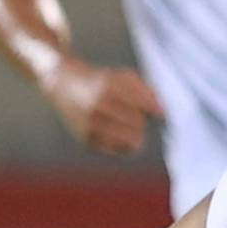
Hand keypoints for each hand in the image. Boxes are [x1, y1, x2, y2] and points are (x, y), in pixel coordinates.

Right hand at [42, 59, 162, 154]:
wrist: (63, 83)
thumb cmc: (100, 81)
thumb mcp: (123, 77)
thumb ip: (146, 91)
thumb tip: (163, 113)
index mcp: (109, 87)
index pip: (145, 106)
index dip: (153, 110)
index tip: (154, 110)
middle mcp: (98, 105)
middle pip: (139, 124)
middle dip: (141, 122)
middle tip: (134, 117)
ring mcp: (90, 123)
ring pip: (132, 141)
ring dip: (136, 136)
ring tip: (128, 127)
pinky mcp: (86, 138)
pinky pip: (118, 150)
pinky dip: (122, 145)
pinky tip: (116, 134)